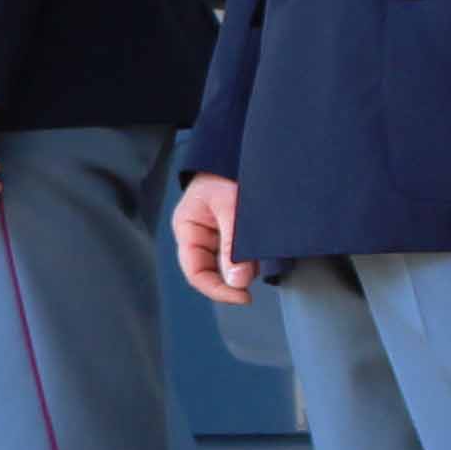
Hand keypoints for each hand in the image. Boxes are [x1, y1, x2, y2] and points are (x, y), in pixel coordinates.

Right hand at [171, 171, 251, 303]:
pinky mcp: (233, 235)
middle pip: (214, 273)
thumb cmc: (224, 172)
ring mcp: (216, 237)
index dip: (218, 290)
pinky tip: (263, 244)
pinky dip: (253, 256)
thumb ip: (232, 244)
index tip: (243, 296)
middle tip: (258, 269)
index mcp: (188, 230)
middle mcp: (199, 238)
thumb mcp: (229, 205)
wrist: (235, 153)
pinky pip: (241, 255)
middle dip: (236, 276)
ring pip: (231, 266)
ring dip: (248, 264)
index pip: (196, 272)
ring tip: (262, 245)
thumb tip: (238, 282)